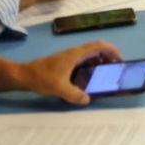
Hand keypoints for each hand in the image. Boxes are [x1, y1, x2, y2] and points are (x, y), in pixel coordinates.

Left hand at [0, 39, 122, 104]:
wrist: (24, 75)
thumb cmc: (42, 77)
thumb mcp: (59, 88)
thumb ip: (75, 95)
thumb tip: (88, 99)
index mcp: (76, 54)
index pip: (99, 45)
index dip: (112, 50)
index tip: (120, 60)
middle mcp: (75, 53)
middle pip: (97, 49)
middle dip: (108, 57)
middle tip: (114, 69)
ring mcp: (69, 57)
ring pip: (89, 55)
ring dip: (99, 62)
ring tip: (103, 75)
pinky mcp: (65, 63)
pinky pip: (83, 61)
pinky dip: (90, 66)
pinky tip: (88, 79)